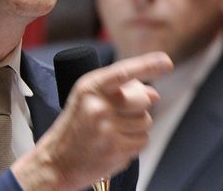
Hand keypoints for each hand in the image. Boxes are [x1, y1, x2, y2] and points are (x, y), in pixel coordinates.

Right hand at [12, 51, 172, 190]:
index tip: (166, 62)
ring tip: (111, 131)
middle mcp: (97, 106)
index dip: (147, 65)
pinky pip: (143, 141)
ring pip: (146, 122)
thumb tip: (153, 93)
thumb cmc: (75, 127)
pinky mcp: (116, 149)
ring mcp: (107, 128)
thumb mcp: (89, 99)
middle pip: (143, 100)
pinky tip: (114, 144)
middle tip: (119, 115)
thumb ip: (121, 90)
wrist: (57, 161)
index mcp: (89, 88)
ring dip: (135, 128)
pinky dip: (133, 143)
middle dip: (139, 107)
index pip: (122, 73)